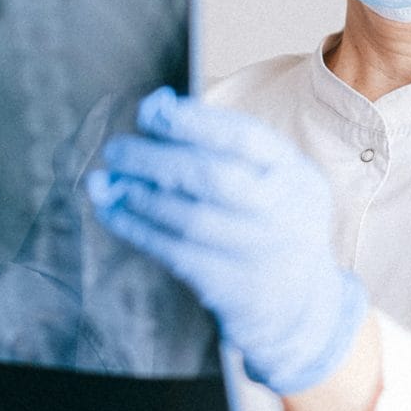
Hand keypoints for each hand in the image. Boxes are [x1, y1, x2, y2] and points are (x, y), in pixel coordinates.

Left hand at [85, 87, 367, 394]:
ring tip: (109, 181)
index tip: (151, 110)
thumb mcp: (272, 176)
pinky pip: (174, 251)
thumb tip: (156, 106)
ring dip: (138, 195)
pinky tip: (115, 212)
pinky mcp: (230, 286)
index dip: (192, 121)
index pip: (243, 138)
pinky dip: (137, 228)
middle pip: (212, 178)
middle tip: (118, 149)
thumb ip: (222, 141)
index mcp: (294, 173)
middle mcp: (282, 211)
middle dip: (155, 159)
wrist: (301, 304)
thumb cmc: (272, 220)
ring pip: (188, 218)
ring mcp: (257, 251)